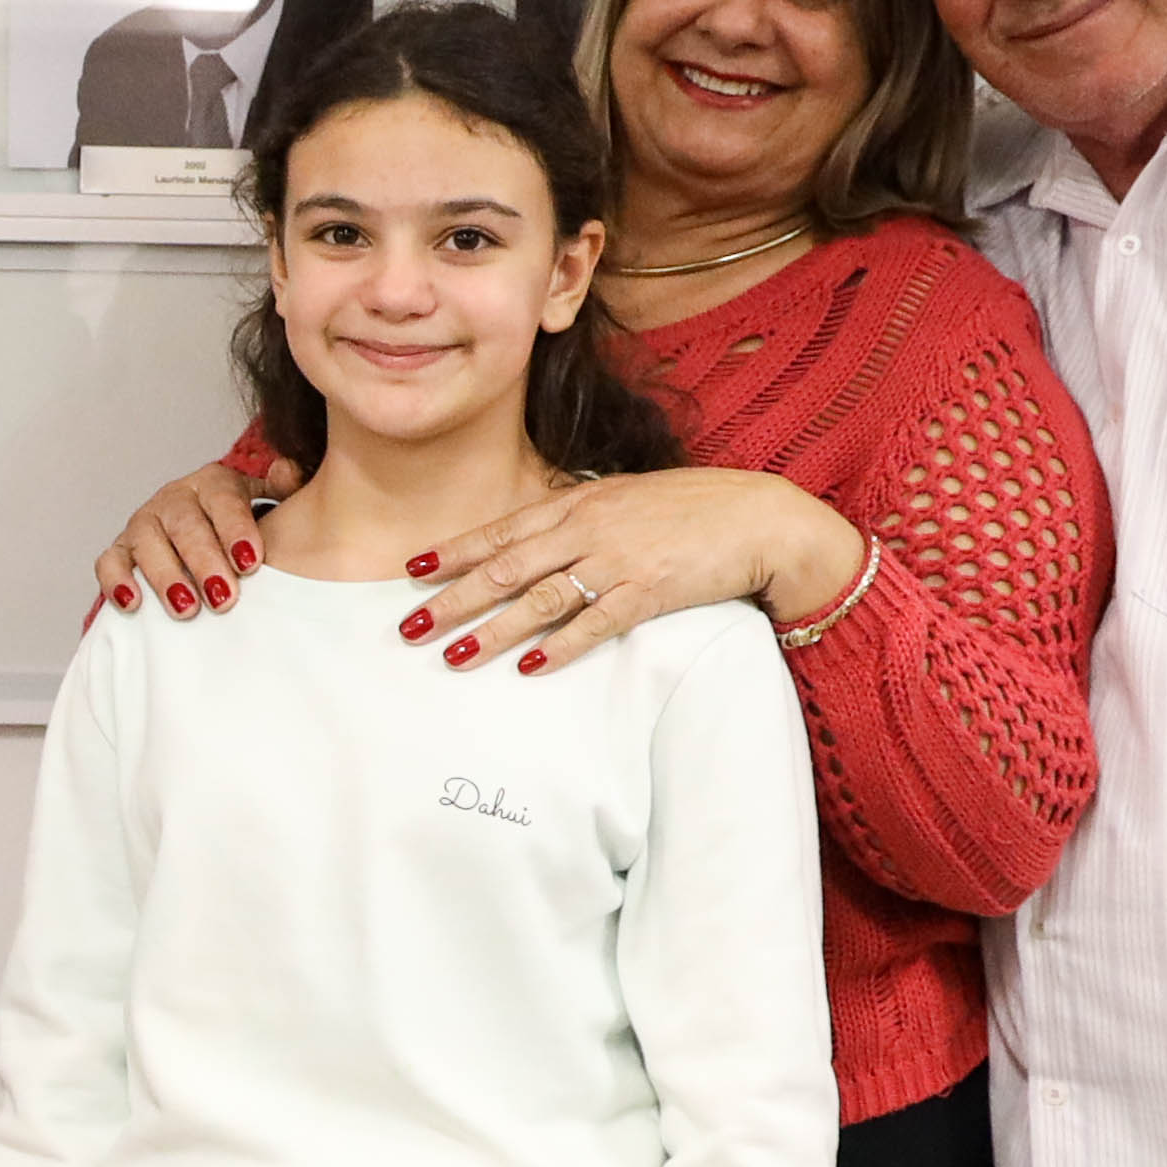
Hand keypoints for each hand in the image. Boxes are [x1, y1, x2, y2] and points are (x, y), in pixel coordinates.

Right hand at [91, 460, 284, 622]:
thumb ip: (283, 489)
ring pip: (147, 542)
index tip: (251, 562)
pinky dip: (117, 581)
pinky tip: (133, 604)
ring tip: (187, 609)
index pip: (223, 500)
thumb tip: (286, 470)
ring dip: (166, 576)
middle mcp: (175, 498)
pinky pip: (110, 561)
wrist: (210, 538)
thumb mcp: (270, 505)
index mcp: (213, 483)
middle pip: (185, 524)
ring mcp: (144, 523)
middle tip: (224, 598)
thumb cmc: (243, 532)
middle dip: (204, 562)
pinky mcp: (120, 550)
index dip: (236, 530)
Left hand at [403, 469, 862, 675]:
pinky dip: (560, 645)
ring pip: (540, 598)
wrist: (757, 516)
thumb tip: (533, 542)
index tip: (411, 572)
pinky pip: (595, 623)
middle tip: (409, 628)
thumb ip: (578, 517)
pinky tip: (530, 667)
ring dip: (493, 630)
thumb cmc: (691, 508)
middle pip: (506, 568)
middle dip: (453, 599)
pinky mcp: (649, 591)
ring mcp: (618, 559)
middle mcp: (589, 528)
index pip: (503, 530)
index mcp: (580, 502)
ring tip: (454, 656)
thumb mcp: (625, 499)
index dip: (455, 552)